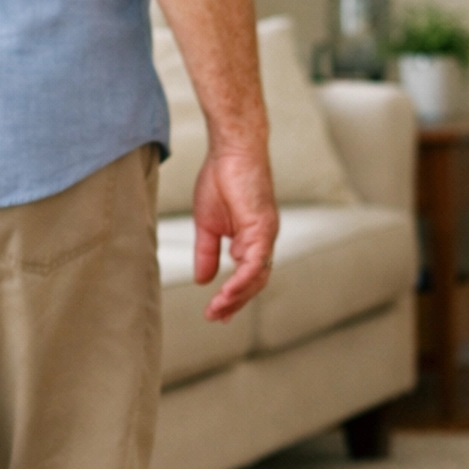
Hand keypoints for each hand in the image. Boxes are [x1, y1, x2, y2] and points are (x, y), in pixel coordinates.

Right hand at [192, 144, 277, 320]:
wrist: (230, 150)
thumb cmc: (220, 178)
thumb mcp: (207, 225)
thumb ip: (207, 253)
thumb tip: (202, 280)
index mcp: (251, 240)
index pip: (247, 276)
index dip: (233, 296)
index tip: (216, 312)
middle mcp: (263, 240)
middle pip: (255, 282)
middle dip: (235, 303)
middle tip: (215, 317)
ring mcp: (266, 234)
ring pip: (257, 276)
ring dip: (237, 297)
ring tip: (218, 310)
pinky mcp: (263, 227)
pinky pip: (255, 262)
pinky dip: (242, 280)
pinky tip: (227, 292)